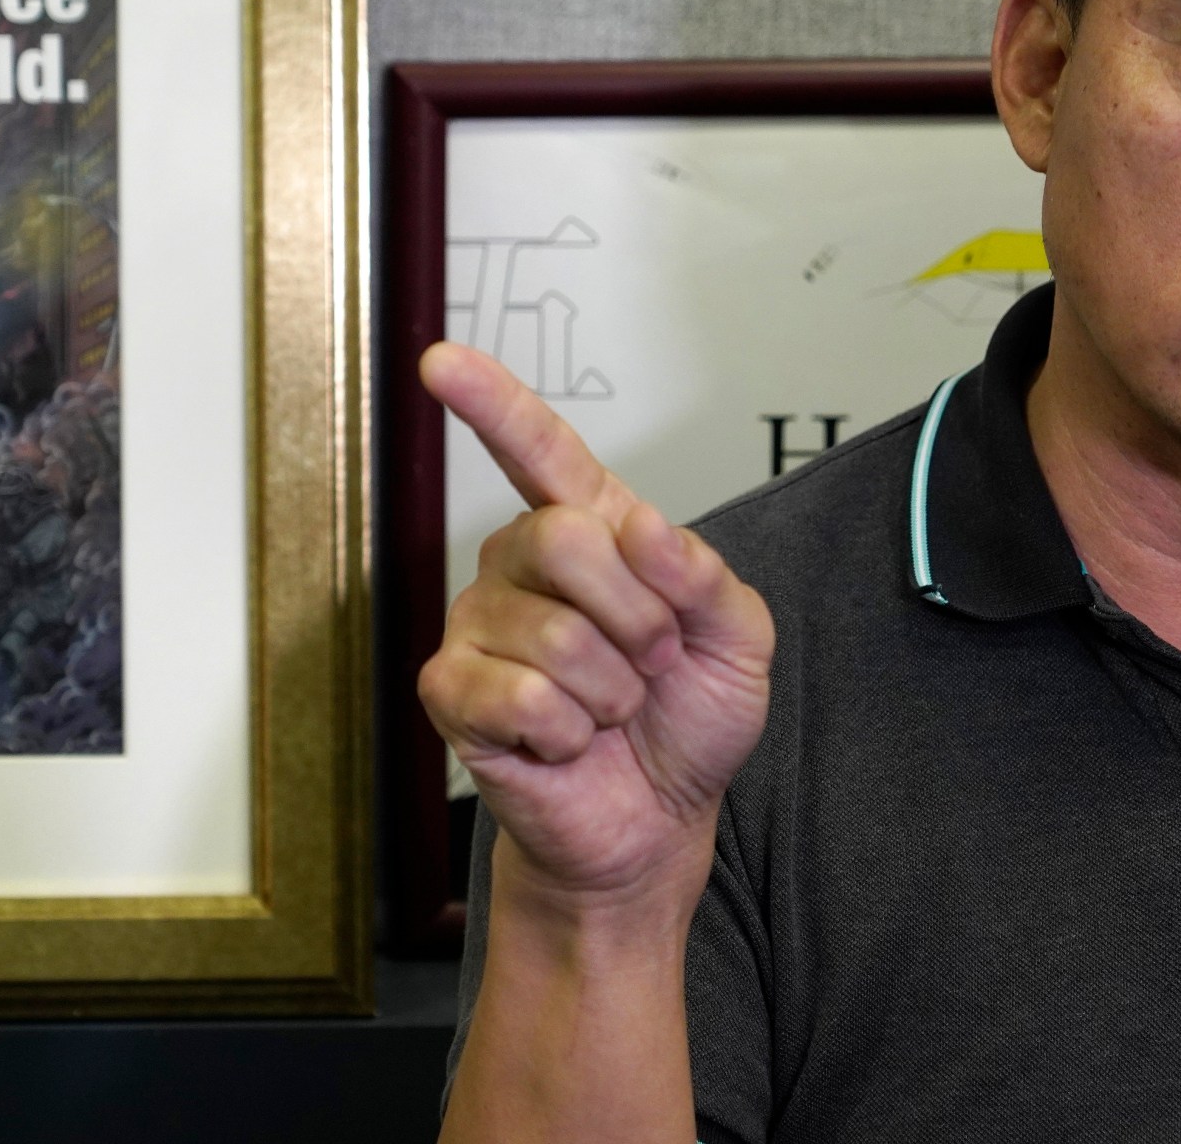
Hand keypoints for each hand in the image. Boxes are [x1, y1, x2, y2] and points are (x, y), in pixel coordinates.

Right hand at [417, 343, 774, 908]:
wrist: (657, 819)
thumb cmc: (685, 720)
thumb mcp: (738, 641)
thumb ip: (707, 576)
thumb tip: (643, 529)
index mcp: (591, 529)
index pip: (539, 450)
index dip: (491, 401)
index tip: (441, 362)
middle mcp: (521, 563)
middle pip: (564, 539)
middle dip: (637, 617)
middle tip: (652, 662)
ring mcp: (479, 624)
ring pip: (555, 634)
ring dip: (612, 690)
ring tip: (611, 710)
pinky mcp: (452, 692)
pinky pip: (520, 695)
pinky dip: (569, 732)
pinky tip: (567, 743)